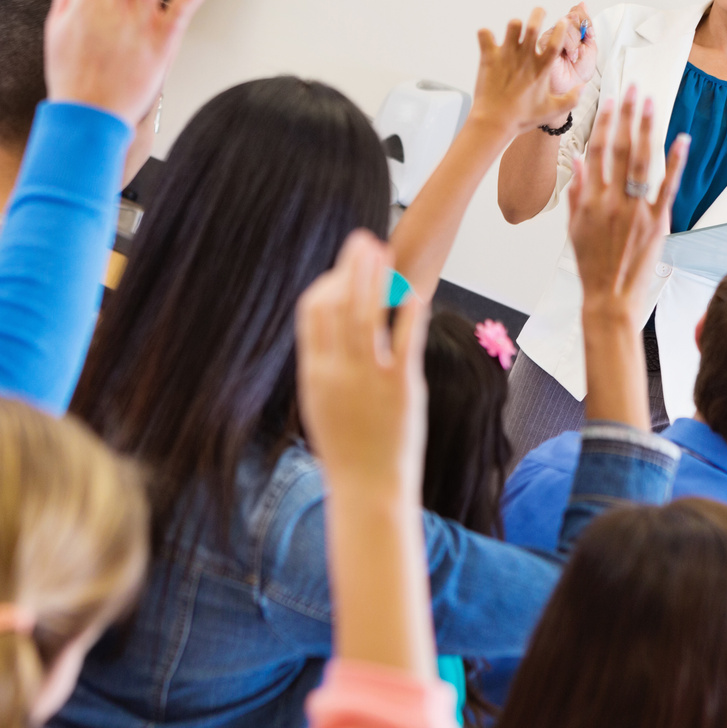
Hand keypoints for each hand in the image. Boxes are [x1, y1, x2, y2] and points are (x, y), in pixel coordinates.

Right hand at [296, 231, 428, 496]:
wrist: (367, 488)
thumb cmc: (346, 447)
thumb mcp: (320, 402)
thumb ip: (323, 364)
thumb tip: (329, 328)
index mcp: (314, 372)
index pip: (312, 312)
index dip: (327, 283)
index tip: (343, 269)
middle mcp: (337, 371)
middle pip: (340, 304)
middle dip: (350, 267)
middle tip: (363, 239)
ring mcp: (368, 379)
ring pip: (368, 315)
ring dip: (376, 278)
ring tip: (384, 252)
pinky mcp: (400, 388)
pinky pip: (404, 341)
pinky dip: (408, 313)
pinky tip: (414, 292)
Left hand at [472, 8, 580, 136]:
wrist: (493, 123)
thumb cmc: (522, 118)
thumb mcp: (551, 112)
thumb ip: (571, 100)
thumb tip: (583, 88)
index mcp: (541, 69)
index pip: (555, 42)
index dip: (560, 29)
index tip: (561, 22)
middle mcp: (525, 58)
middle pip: (534, 26)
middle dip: (538, 14)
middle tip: (539, 13)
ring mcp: (506, 56)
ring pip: (512, 25)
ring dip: (514, 25)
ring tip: (513, 31)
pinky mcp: (488, 57)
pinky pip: (484, 34)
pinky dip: (485, 35)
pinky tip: (488, 41)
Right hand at [541, 3, 595, 119]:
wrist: (572, 88)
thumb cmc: (578, 72)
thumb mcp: (590, 46)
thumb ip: (586, 26)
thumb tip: (582, 3)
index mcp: (570, 30)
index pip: (577, 12)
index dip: (586, 22)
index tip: (590, 36)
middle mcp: (558, 32)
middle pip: (571, 17)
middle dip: (581, 34)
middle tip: (581, 50)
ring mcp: (549, 37)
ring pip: (565, 25)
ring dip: (575, 42)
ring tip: (573, 56)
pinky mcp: (542, 44)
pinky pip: (557, 35)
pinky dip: (568, 45)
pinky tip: (568, 56)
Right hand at [568, 84, 686, 321]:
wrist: (609, 298)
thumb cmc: (590, 265)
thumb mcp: (574, 228)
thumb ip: (578, 193)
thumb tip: (579, 162)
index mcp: (591, 200)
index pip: (596, 151)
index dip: (604, 122)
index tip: (610, 100)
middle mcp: (613, 200)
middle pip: (620, 148)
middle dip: (627, 115)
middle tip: (633, 88)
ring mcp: (636, 210)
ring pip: (642, 161)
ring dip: (647, 128)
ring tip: (651, 102)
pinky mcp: (657, 222)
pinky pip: (667, 187)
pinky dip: (675, 162)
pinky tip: (681, 139)